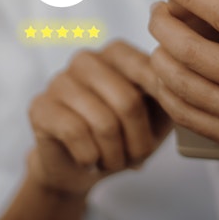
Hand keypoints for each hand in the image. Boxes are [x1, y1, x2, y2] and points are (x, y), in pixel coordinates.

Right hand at [27, 41, 171, 196]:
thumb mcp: (158, 116)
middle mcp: (86, 58)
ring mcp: (60, 79)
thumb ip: (173, 96)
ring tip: (113, 161)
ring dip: (115, 155)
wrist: (82, 167)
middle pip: (127, 101)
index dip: (161, 110)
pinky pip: (75, 133)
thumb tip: (178, 88)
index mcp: (117, 52)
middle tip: (137, 157)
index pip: (150, 71)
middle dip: (138, 142)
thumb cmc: (124, 136)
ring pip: (102, 121)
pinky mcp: (40, 105)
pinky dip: (90, 157)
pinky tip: (88, 160)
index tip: (159, 131)